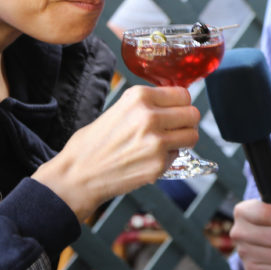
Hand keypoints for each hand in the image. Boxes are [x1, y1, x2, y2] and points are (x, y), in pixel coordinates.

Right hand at [33, 85, 199, 220]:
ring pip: (192, 135)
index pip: (182, 93)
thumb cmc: (92, 143)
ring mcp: (156, 142)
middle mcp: (150, 116)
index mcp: (139, 97)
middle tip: (176, 126)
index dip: (181, 102)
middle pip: (192, 113)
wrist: (78, 175)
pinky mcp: (158, 164)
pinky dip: (169, 156)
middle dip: (186, 120)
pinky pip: (178, 155)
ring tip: (168, 141)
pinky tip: (150, 157)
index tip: (177, 108)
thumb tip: (172, 102)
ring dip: (183, 138)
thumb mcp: (118, 109)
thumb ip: (146, 104)